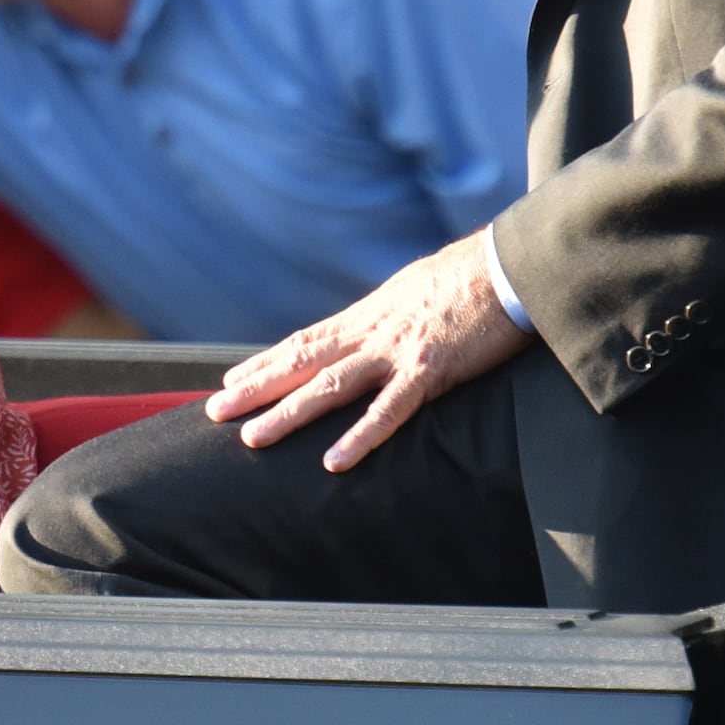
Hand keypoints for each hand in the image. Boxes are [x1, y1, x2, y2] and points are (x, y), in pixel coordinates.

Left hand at [203, 233, 528, 470]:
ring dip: (289, 413)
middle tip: (215, 411)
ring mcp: (396, 350)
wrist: (509, 263)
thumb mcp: (414, 292)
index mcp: (368, 315)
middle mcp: (371, 331)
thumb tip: (378, 323)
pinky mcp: (430, 368)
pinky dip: (360, 436)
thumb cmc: (470, 278)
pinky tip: (334, 461)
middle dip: (257, 388)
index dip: (266, 362)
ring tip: (253, 439)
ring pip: (330, 386)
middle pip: (302, 362)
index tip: (232, 379)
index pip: (305, 341)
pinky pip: (389, 409)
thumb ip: (390, 314)